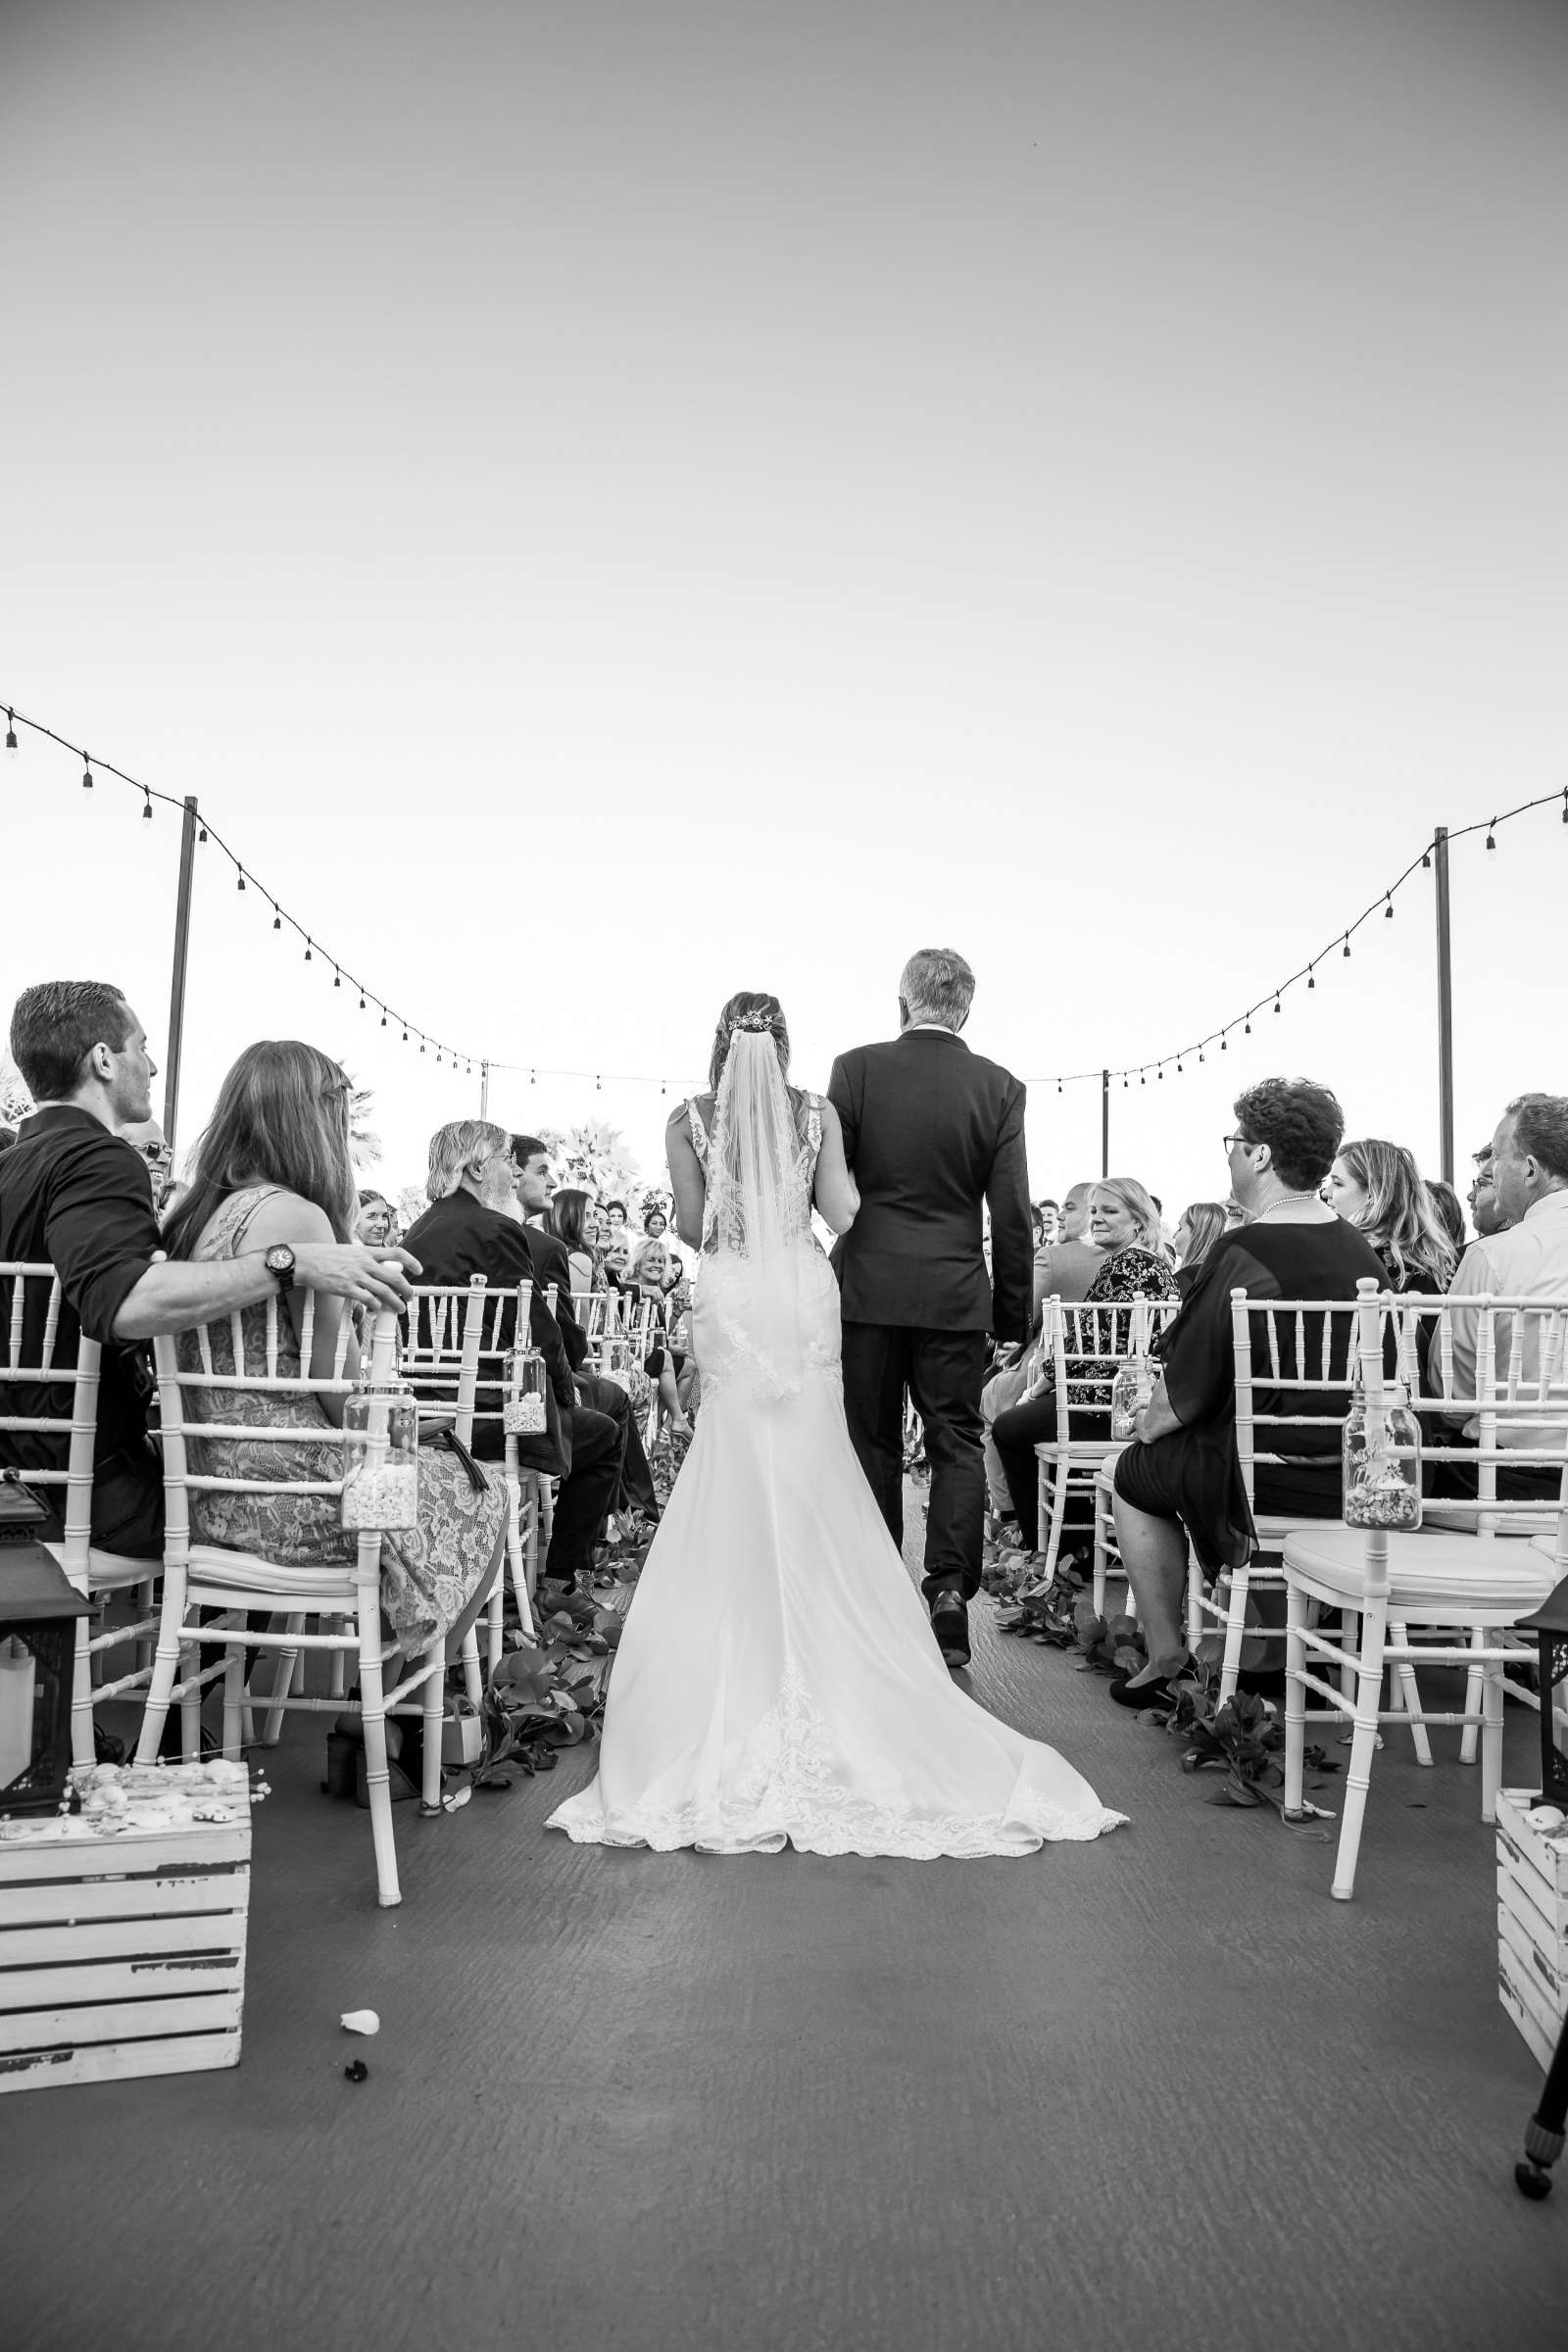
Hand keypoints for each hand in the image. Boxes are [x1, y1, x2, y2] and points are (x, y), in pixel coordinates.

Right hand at [292, 1242, 420, 1310]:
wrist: (303, 1261)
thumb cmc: (324, 1256)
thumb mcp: (348, 1251)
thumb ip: (363, 1257)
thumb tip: (376, 1265)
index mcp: (366, 1251)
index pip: (396, 1252)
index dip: (411, 1261)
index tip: (419, 1269)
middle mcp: (364, 1262)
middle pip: (395, 1276)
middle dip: (406, 1288)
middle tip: (409, 1296)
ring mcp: (356, 1276)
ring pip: (385, 1291)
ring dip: (395, 1302)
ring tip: (399, 1309)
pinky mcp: (346, 1288)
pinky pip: (368, 1299)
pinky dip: (376, 1306)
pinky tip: (378, 1309)